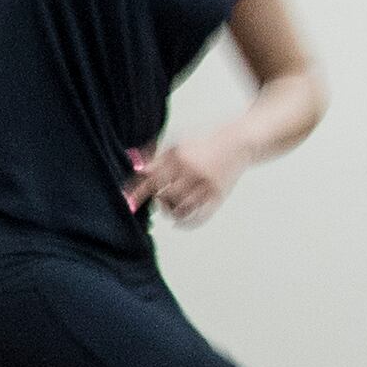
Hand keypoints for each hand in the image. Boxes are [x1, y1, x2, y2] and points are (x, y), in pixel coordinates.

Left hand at [130, 135, 247, 224]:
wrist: (239, 142)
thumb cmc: (204, 142)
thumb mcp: (178, 142)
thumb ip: (157, 155)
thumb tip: (137, 170)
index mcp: (180, 157)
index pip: (152, 179)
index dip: (138, 192)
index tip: (127, 200)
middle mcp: (193, 172)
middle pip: (165, 196)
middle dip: (156, 200)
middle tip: (155, 199)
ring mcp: (208, 185)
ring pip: (181, 208)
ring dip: (168, 211)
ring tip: (165, 206)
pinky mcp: (219, 196)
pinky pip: (201, 216)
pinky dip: (187, 224)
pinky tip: (176, 224)